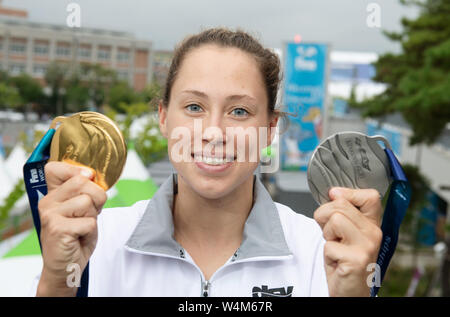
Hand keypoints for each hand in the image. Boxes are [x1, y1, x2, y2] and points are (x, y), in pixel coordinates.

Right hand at [36, 161, 106, 295]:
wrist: (67, 266)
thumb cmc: (77, 236)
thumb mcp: (84, 208)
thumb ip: (86, 190)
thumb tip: (91, 175)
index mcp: (52, 194)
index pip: (57, 168)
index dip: (78, 172)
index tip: (87, 182)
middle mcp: (48, 202)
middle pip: (83, 182)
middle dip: (96, 198)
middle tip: (88, 214)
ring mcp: (51, 215)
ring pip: (88, 202)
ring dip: (92, 217)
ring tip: (82, 226)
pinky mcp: (58, 229)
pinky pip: (89, 222)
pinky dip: (91, 230)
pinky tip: (80, 237)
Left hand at [314, 187, 382, 296]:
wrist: (348, 290)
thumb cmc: (344, 260)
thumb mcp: (344, 232)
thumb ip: (340, 212)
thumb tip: (334, 192)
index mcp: (372, 224)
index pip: (370, 196)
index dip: (348, 194)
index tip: (336, 200)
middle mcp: (374, 233)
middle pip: (341, 204)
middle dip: (325, 217)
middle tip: (332, 235)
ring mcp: (367, 246)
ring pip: (334, 219)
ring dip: (327, 235)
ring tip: (335, 247)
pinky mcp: (357, 260)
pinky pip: (328, 244)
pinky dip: (327, 254)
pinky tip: (336, 262)